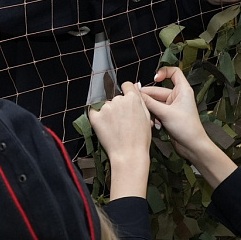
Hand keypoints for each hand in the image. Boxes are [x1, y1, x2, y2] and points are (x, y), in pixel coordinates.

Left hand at [89, 84, 153, 199]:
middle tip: (123, 122)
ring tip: (115, 128)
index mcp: (132, 98)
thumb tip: (135, 86)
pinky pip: (93, 112)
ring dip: (108, 113)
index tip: (126, 101)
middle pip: (116, 98)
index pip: (126, 86)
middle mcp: (118, 100)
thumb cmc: (140, 139)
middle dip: (118, 107)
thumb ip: (140, 100)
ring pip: (106, 106)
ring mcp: (106, 108)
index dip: (127, 93)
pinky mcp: (95, 117)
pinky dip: (97, 117)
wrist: (129, 154)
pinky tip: (105, 127)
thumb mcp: (147, 116)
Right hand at [141, 67, 238, 186]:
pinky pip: (156, 111)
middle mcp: (177, 96)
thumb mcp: (165, 113)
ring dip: (149, 109)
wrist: (192, 146)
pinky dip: (153, 116)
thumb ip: (149, 102)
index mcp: (183, 90)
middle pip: (158, 90)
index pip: (174, 72)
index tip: (154, 78)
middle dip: (148, 97)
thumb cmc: (186, 128)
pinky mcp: (168, 116)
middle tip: (136, 101)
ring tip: (146, 116)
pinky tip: (152, 123)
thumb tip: (136, 93)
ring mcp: (172, 106)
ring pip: (155, 102)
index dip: (163, 72)